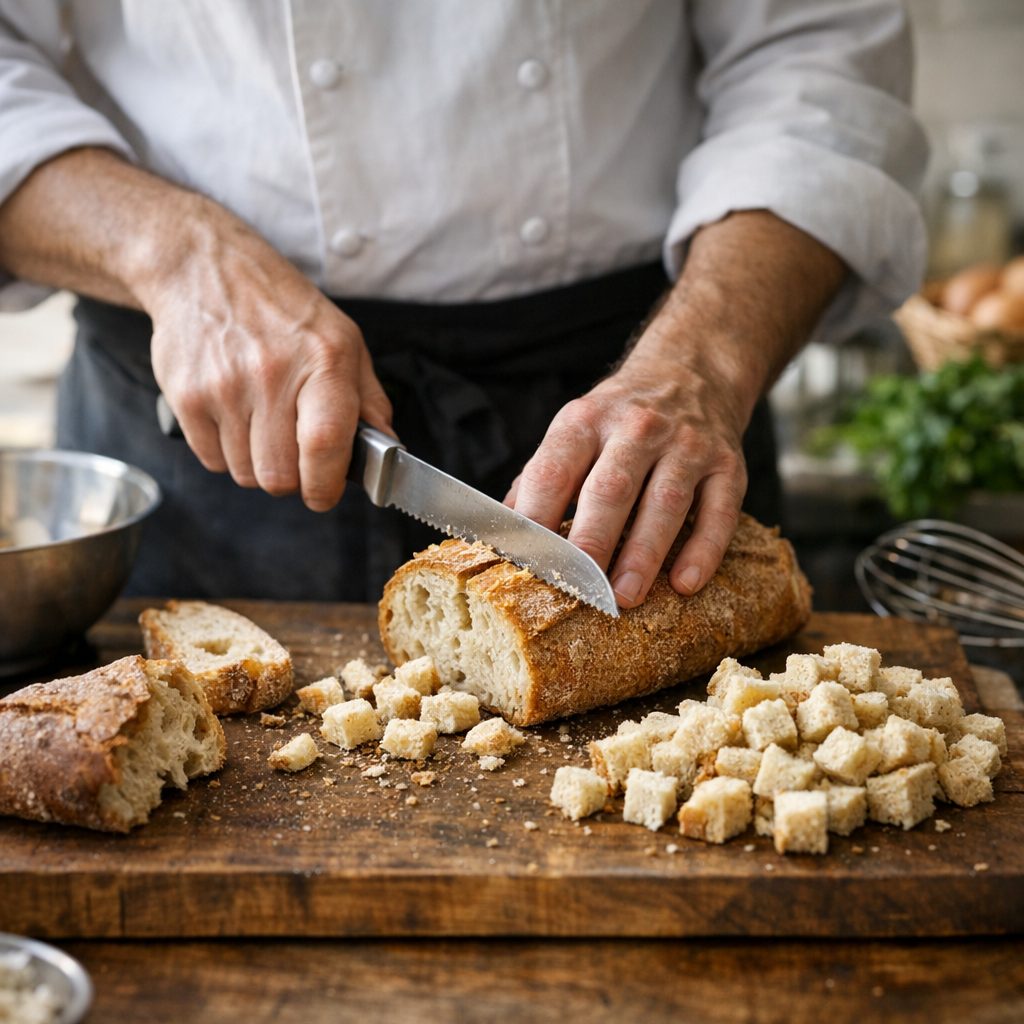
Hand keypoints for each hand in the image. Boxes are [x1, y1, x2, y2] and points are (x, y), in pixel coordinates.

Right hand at [143, 199, 391, 510]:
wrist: (204, 269)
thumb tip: (389, 451)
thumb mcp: (344, 341)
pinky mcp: (186, 397)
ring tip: (262, 423)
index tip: (325, 493)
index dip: (325, 486)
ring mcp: (224, 387)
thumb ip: (370, 401)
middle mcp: (272, 374)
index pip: (324, 445)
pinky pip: (211, 461)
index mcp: (323, 361)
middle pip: (279, 477)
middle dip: (292, 479)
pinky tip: (234, 416)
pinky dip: (226, 452)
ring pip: (245, 475)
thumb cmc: (282, 310)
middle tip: (294, 453)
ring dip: (257, 464)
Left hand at [505, 211, 845, 606]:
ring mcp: (687, 445)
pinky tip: (685, 583)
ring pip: (665, 502)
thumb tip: (504, 535)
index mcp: (585, 421)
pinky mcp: (727, 464)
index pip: (554, 471)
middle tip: (581, 588)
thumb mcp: (574, 431)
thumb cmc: (618, 420)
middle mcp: (637, 428)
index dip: (538, 517)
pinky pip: (719, 511)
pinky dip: (703, 550)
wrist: (692, 371)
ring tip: (625, 596)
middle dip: (593, 541)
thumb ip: (540, 479)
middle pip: (611, 489)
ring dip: (644, 553)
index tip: (529, 562)